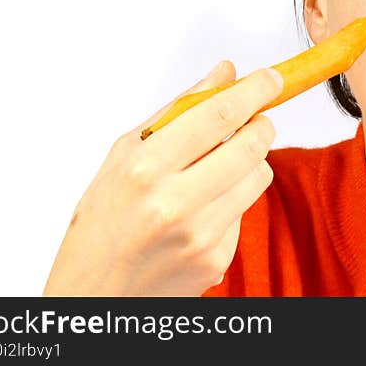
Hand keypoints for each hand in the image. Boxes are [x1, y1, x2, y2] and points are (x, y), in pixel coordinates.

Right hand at [42, 60, 282, 295]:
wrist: (94, 292)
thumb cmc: (104, 219)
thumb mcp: (125, 154)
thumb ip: (179, 110)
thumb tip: (225, 73)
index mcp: (145, 168)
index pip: (218, 115)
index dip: (254, 90)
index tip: (271, 79)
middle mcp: (174, 203)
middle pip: (251, 144)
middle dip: (261, 123)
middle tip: (254, 119)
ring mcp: (199, 235)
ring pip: (259, 175)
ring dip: (250, 161)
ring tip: (218, 167)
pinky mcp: (216, 259)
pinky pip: (246, 210)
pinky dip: (233, 200)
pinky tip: (203, 209)